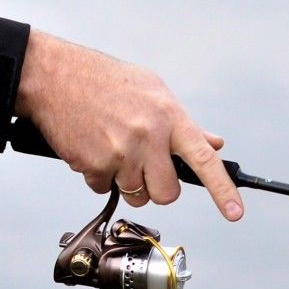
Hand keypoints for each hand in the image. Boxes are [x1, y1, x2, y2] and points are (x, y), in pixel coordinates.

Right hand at [14, 30, 243, 220]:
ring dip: (125, 181)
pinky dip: (97, 175)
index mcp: (168, 116)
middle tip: (142, 166)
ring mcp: (121, 153)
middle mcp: (148, 136)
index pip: (203, 159)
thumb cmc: (100, 79)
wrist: (53, 76)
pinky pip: (103, 189)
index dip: (222, 189)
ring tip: (111, 148)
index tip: (235, 212)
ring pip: (135, 194)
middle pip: (166, 192)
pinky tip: (91, 147)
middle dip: (155, 188)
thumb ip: (182, 122)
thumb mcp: (151, 90)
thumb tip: (212, 143)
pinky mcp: (94, 165)